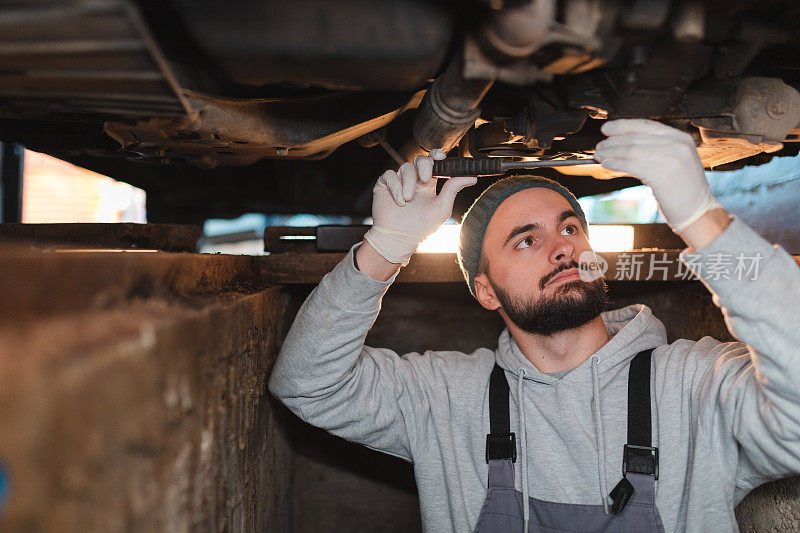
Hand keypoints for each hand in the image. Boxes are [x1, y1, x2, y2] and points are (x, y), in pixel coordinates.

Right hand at [364, 149, 478, 265]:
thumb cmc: (421, 227)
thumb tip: (472, 176)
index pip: (434, 161)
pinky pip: (390, 175)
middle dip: (424, 165)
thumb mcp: (442, 207)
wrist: (400, 239)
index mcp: (429, 183)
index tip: (440, 157)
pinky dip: (396, 187)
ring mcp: (400, 182)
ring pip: (405, 167)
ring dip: (409, 182)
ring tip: (409, 199)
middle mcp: (414, 180)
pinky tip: (399, 201)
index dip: (437, 155)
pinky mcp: (385, 185)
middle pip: (420, 159)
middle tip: (425, 179)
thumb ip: (454, 188)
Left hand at [593, 119, 722, 233]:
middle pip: (636, 137)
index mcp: (681, 138)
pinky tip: (607, 165)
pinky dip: (616, 164)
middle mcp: (678, 144)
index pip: (646, 125)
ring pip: (631, 150)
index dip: (623, 126)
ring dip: (611, 152)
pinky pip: (631, 165)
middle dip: (613, 141)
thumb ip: (655, 150)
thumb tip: (624, 146)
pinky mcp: (663, 173)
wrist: (699, 211)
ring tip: (600, 156)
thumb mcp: (675, 161)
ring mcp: (672, 158)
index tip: (608, 129)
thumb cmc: (685, 191)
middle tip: (600, 146)